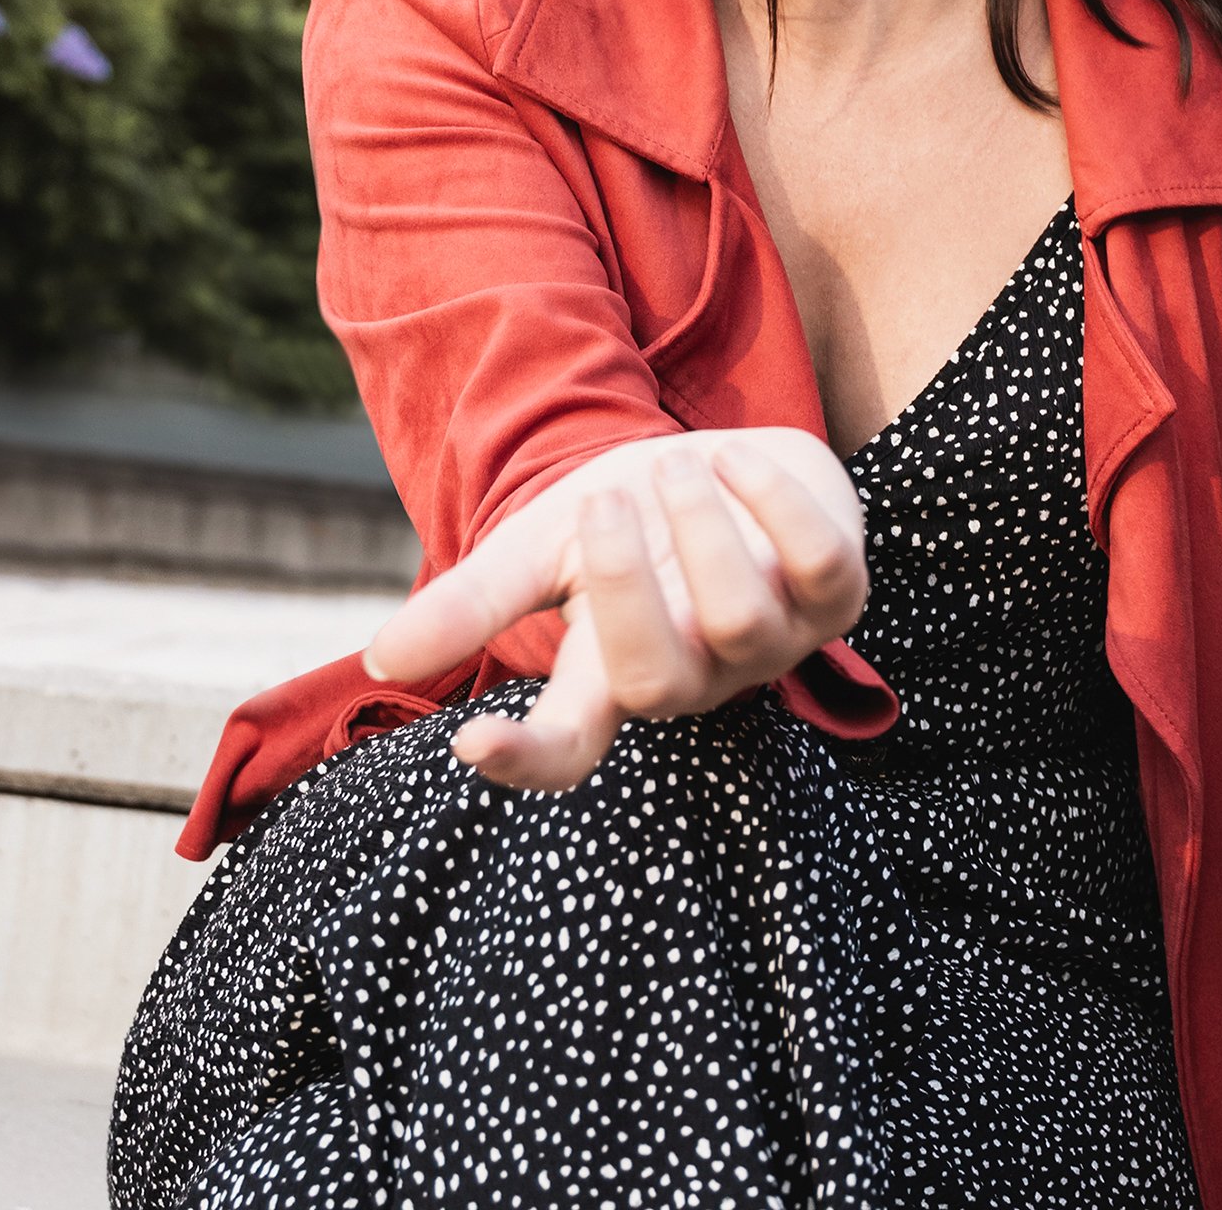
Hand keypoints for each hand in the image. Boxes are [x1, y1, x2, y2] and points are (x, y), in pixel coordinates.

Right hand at [362, 427, 868, 791]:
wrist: (732, 469)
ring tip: (671, 467)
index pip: (570, 750)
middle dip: (624, 586)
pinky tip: (737, 460)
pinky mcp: (838, 595)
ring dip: (698, 527)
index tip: (471, 743)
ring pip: (740, 619)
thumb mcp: (545, 548)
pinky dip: (774, 503)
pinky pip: (819, 561)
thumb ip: (475, 602)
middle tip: (604, 503)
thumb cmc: (631, 522)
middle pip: (656, 682)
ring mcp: (773, 643)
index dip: (527, 761)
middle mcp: (696, 677)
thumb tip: (382, 659)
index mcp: (612, 678)